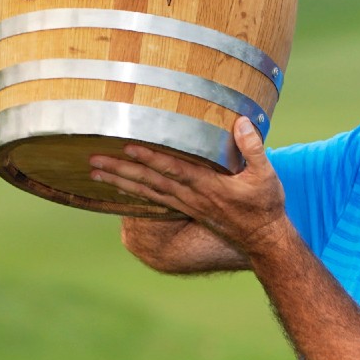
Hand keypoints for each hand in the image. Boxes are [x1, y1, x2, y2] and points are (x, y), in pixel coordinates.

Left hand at [89, 117, 287, 257]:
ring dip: (119, 180)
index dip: (151, 158)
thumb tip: (241, 121)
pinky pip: (152, 200)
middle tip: (93, 159)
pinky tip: (117, 186)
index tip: (128, 147)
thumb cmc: (265, 205)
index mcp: (209, 186)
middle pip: (151, 181)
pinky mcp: (185, 210)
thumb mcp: (266, 175)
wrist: (262, 238)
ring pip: (147, 191)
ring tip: (94, 171)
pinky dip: (132, 193)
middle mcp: (192, 196)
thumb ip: (253, 147)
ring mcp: (186, 205)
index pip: (174, 170)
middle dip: (121, 169)